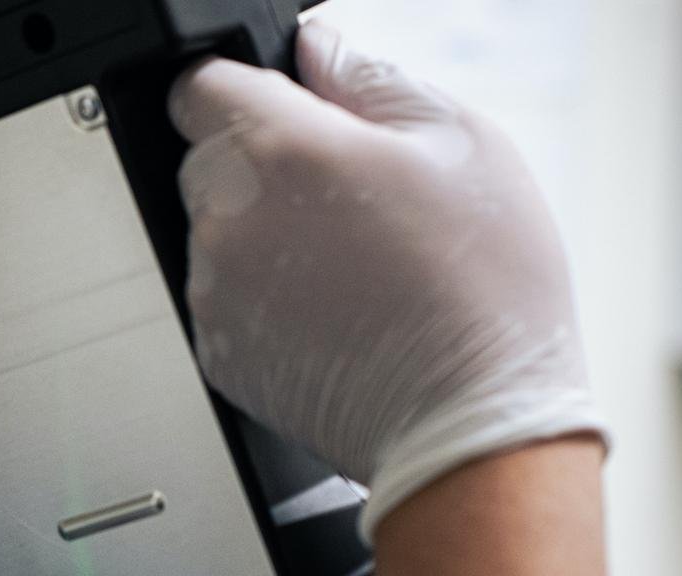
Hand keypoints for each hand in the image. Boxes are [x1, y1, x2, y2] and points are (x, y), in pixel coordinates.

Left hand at [171, 22, 605, 538]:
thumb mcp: (461, 142)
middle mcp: (230, 220)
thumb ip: (369, 80)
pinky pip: (221, 298)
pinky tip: (331, 308)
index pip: (198, 87)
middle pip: (204, 158)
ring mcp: (215, 291)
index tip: (278, 108)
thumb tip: (317, 50)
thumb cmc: (483, 289)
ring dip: (261, 232)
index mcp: (282, 151)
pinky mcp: (216, 352)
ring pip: (212, 232)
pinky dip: (261, 296)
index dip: (241, 90)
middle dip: (259, 163)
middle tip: (344, 196)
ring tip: (349, 262)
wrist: (469, 418)